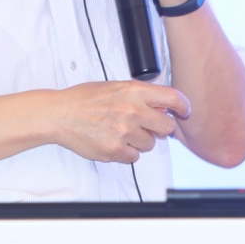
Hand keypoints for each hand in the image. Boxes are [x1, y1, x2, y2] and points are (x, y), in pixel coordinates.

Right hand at [52, 81, 191, 163]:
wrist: (60, 114)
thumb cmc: (84, 99)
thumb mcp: (115, 87)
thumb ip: (139, 95)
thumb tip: (162, 105)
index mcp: (133, 91)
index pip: (173, 98)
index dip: (183, 106)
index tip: (184, 111)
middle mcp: (132, 111)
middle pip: (167, 127)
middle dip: (160, 128)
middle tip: (148, 126)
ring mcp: (124, 132)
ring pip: (150, 144)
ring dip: (140, 141)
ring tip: (121, 131)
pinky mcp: (115, 151)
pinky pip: (134, 157)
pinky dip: (127, 152)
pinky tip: (113, 141)